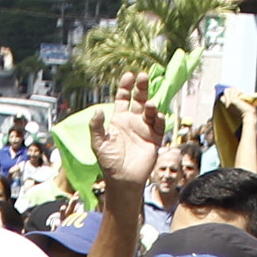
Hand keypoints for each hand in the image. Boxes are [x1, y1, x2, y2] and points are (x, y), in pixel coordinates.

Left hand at [92, 73, 161, 196]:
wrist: (123, 180)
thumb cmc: (109, 163)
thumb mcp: (98, 144)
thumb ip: (96, 127)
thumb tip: (97, 110)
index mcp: (119, 120)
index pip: (124, 98)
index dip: (126, 87)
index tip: (129, 76)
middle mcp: (133, 122)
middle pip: (139, 99)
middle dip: (141, 87)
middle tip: (143, 76)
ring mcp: (145, 129)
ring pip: (150, 110)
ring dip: (150, 105)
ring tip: (149, 104)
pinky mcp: (154, 139)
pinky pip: (160, 125)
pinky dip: (160, 119)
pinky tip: (157, 115)